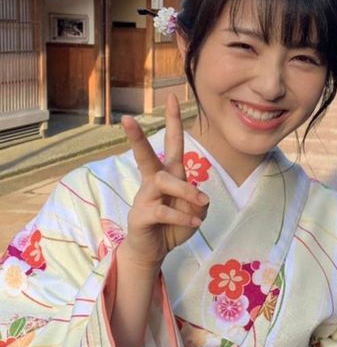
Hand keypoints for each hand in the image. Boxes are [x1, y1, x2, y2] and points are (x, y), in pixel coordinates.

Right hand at [120, 94, 207, 271]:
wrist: (154, 250)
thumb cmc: (174, 225)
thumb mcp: (195, 211)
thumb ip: (199, 201)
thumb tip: (197, 197)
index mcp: (168, 173)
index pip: (171, 143)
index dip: (172, 121)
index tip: (172, 96)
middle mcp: (154, 181)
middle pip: (146, 155)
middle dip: (136, 137)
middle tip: (125, 119)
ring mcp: (144, 197)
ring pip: (164, 182)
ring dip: (186, 191)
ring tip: (200, 204)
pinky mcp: (141, 215)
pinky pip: (164, 210)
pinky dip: (183, 216)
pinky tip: (194, 224)